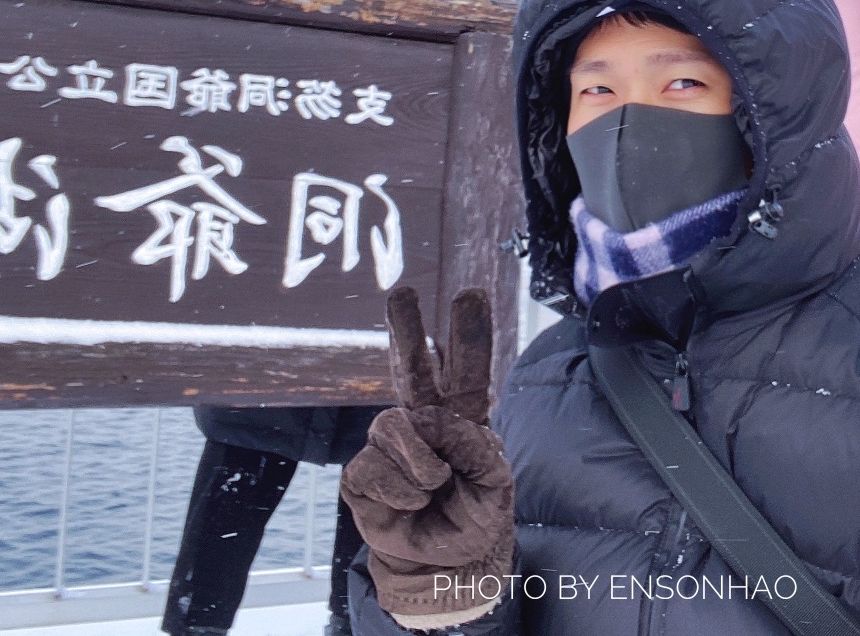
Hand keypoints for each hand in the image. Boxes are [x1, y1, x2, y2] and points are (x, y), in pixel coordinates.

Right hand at [341, 288, 514, 622]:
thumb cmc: (473, 522)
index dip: (468, 334)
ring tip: (433, 488)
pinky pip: (376, 466)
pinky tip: (410, 503)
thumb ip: (475, 446)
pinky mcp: (363, 472)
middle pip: (412, 368)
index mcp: (462, 420)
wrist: (442, 567)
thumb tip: (432, 421)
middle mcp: (423, 424)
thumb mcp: (496, 485)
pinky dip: (401, 490)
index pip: (466, 372)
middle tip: (403, 291)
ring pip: (394, 425)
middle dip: (406, 328)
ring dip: (420, 463)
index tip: (469, 293)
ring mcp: (390, 446)